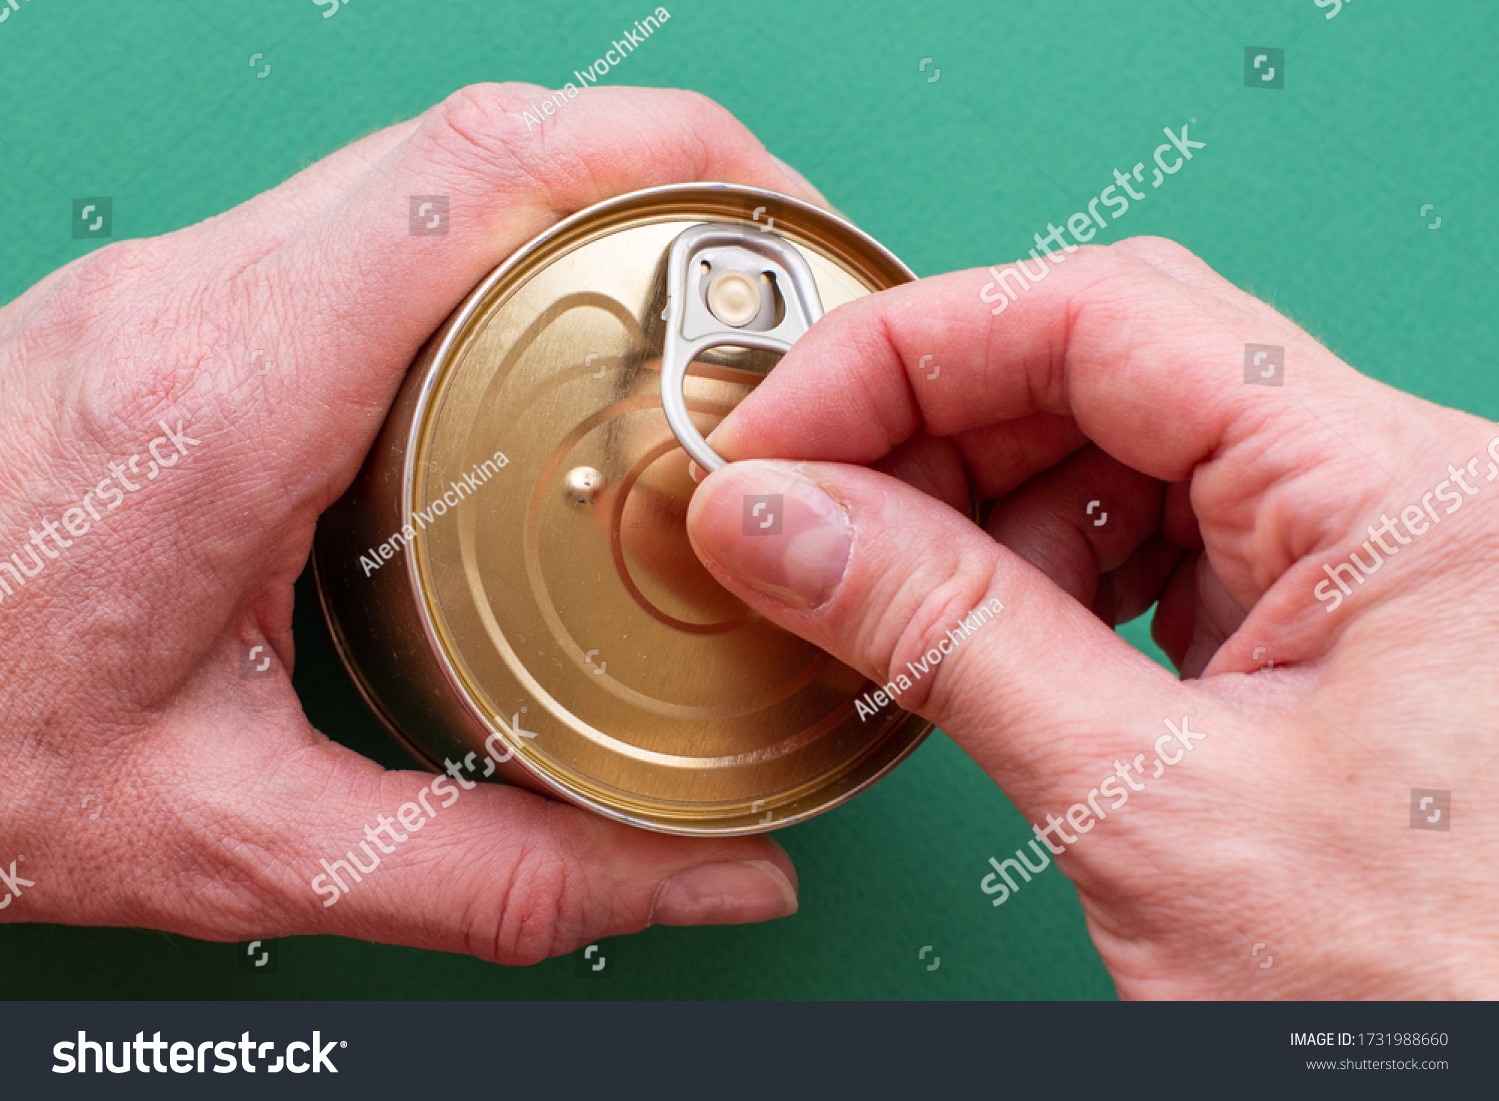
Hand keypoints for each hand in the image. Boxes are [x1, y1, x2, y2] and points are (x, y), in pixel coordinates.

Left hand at [0, 85, 816, 960]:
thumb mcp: (246, 842)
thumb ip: (507, 875)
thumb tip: (712, 879)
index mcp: (218, 398)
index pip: (474, 175)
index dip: (659, 160)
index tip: (777, 219)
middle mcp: (188, 296)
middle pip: (474, 138)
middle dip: (656, 175)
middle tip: (767, 282)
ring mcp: (167, 281)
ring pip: (423, 164)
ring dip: (574, 207)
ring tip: (686, 313)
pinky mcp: (165, 304)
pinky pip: (365, 222)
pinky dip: (492, 250)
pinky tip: (542, 351)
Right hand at [686, 237, 1498, 997]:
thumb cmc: (1411, 1002)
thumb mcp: (1142, 806)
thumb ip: (945, 634)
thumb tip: (779, 520)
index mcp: (1400, 495)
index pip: (1108, 319)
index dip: (908, 353)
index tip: (779, 427)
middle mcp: (1391, 495)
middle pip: (1106, 370)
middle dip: (927, 434)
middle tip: (795, 512)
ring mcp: (1354, 557)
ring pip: (1115, 452)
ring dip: (972, 514)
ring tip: (875, 597)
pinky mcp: (1314, 623)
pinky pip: (1145, 541)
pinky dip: (1033, 578)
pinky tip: (972, 636)